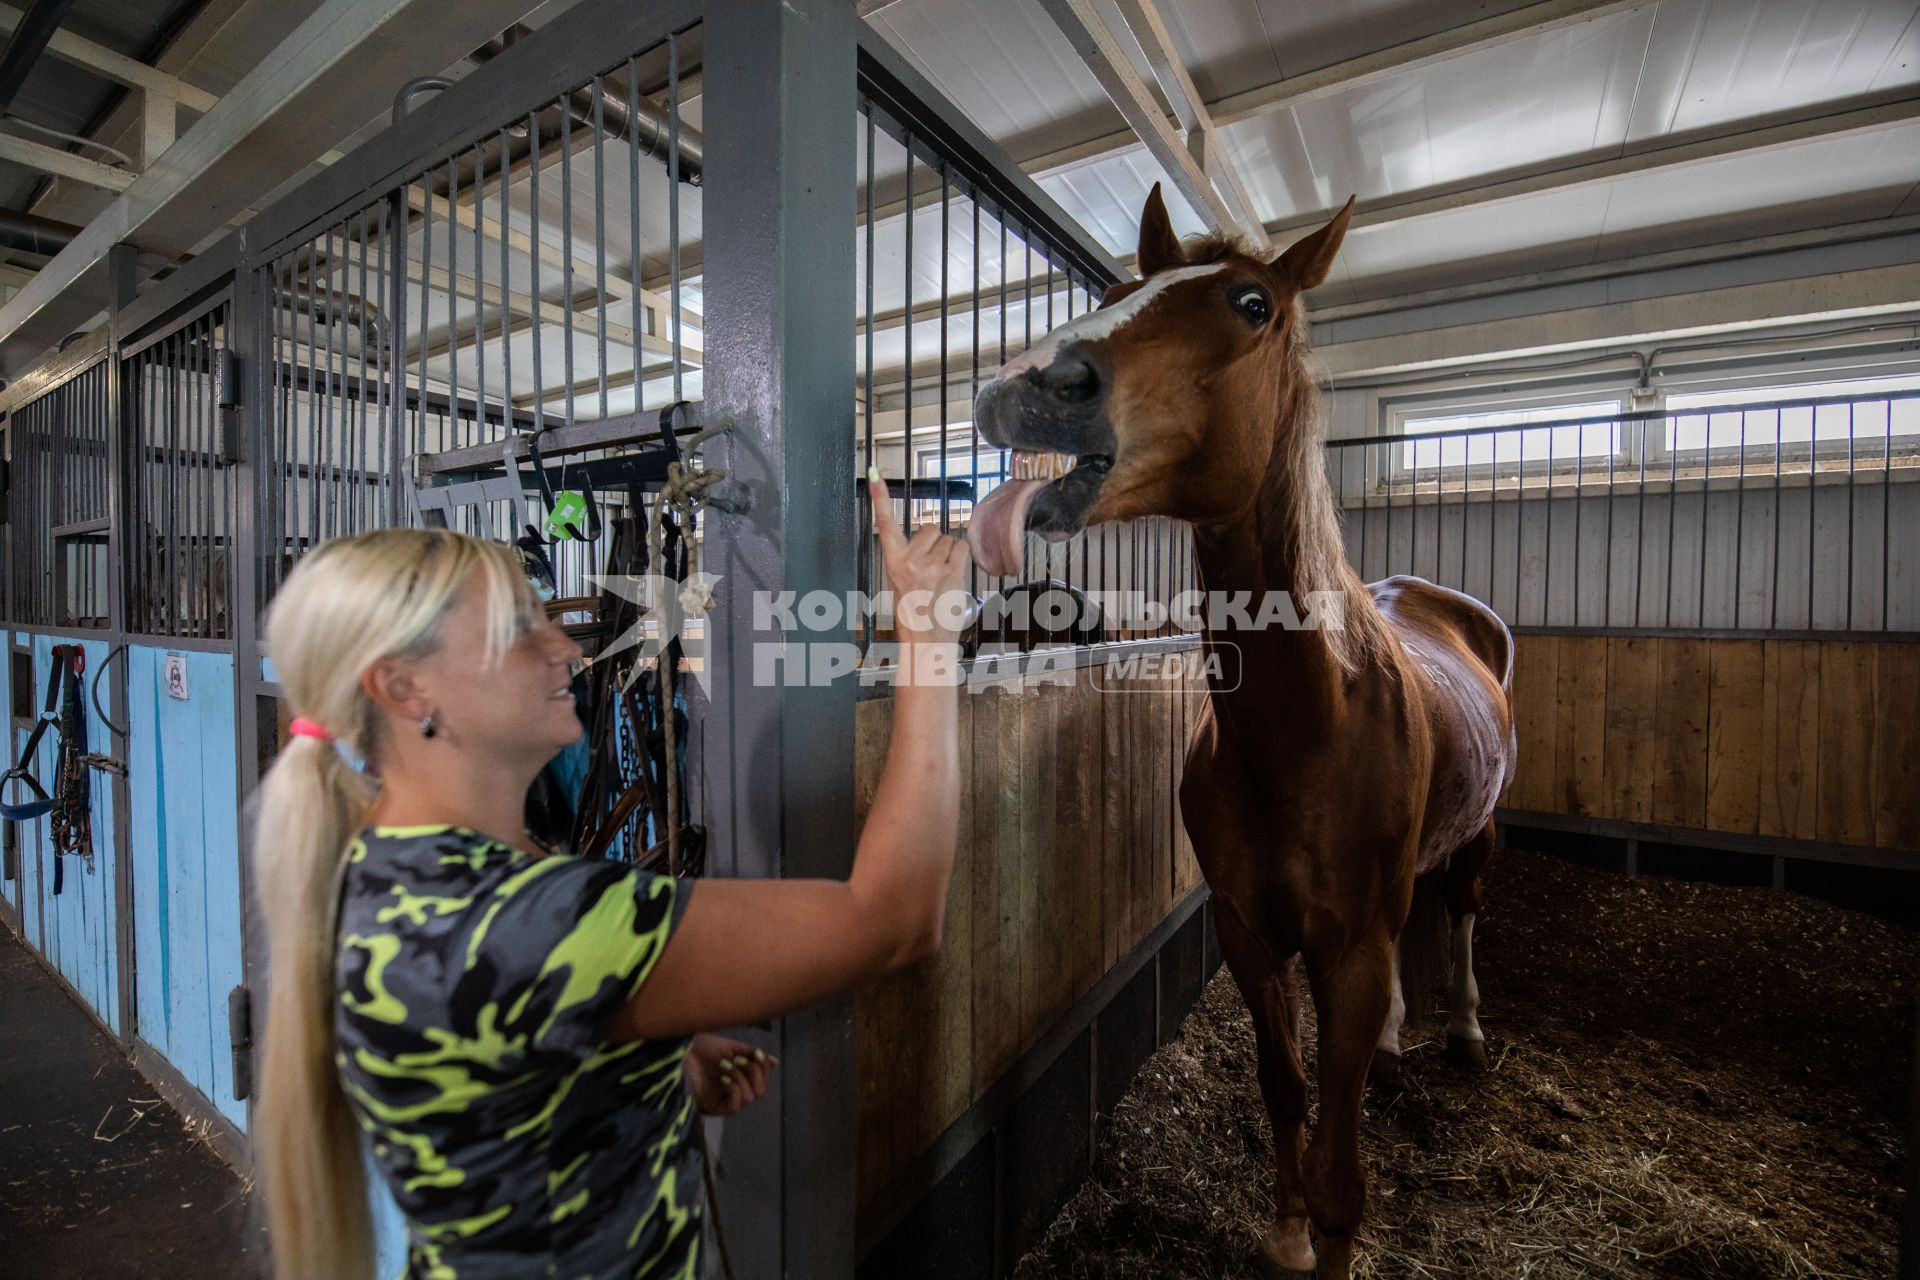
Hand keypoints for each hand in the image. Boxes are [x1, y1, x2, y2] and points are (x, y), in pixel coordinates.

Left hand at [684, 1033, 775, 1116]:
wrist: (681, 1050)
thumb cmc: (701, 1047)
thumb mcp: (731, 1048)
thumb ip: (752, 1055)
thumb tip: (775, 1061)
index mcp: (737, 1076)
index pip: (761, 1081)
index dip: (764, 1070)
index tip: (758, 1056)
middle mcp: (731, 1089)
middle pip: (759, 1092)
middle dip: (756, 1074)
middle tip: (741, 1062)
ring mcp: (721, 1099)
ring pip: (748, 1099)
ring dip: (742, 1079)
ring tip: (727, 1068)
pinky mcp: (711, 1107)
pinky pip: (734, 1107)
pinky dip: (734, 1091)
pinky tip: (724, 1079)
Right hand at [869, 469, 971, 644]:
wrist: (926, 639)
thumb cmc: (915, 612)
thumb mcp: (901, 582)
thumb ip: (910, 558)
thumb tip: (930, 536)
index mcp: (892, 561)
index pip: (884, 523)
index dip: (879, 496)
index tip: (874, 474)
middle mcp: (908, 560)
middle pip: (929, 528)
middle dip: (935, 544)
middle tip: (932, 570)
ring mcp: (929, 566)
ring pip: (948, 539)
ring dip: (949, 554)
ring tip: (942, 579)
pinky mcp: (950, 572)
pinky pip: (961, 548)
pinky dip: (962, 558)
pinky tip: (954, 575)